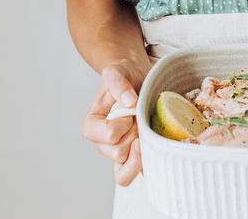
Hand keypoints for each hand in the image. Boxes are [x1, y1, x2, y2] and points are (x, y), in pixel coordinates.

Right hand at [80, 59, 150, 185]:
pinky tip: (155, 147)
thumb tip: (129, 102)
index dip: (124, 124)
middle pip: (120, 153)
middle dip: (135, 134)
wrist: (138, 77)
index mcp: (92, 126)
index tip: (129, 109)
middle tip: (140, 117)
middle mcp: (102, 144)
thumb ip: (119, 84)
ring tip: (145, 130)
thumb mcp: (117, 72)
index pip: (110, 137)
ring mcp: (118, 154)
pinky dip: (148, 164)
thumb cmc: (124, 75)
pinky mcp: (134, 158)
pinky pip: (137, 175)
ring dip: (142, 149)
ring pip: (127, 171)